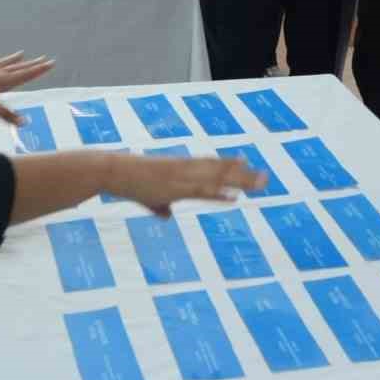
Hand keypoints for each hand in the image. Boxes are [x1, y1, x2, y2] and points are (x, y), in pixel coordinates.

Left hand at [0, 52, 54, 121]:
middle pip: (18, 68)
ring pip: (3, 63)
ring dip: (13, 59)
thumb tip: (25, 123)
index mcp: (3, 81)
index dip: (39, 70)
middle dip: (32, 64)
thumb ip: (6, 115)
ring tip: (22, 53)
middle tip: (44, 58)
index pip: (25, 75)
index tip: (51, 63)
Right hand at [102, 153, 265, 216]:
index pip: (210, 166)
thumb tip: (166, 216)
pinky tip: (234, 196)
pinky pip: (202, 191)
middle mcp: (186, 170)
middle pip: (220, 171)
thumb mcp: (149, 197)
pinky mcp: (175, 187)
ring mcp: (182, 177)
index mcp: (181, 169)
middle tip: (265, 177)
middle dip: (243, 175)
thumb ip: (160, 206)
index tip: (246, 163)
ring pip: (217, 178)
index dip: (228, 165)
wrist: (114, 171)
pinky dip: (219, 193)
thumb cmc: (130, 182)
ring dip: (239, 181)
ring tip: (259, 183)